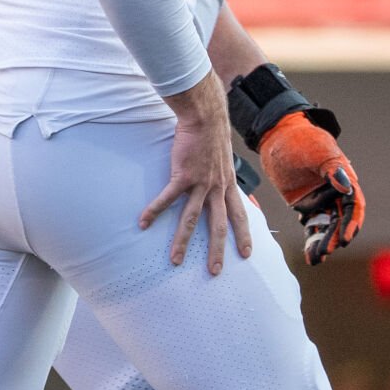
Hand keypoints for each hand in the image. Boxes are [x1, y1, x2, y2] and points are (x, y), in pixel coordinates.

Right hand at [140, 70, 252, 274]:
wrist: (205, 117)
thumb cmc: (212, 135)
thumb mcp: (224, 160)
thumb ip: (223, 174)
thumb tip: (224, 182)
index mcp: (229, 185)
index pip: (240, 215)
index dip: (244, 235)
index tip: (247, 253)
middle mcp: (217, 188)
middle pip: (218, 226)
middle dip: (217, 251)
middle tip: (214, 272)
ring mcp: (200, 184)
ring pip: (191, 219)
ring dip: (182, 242)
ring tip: (175, 261)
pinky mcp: (182, 176)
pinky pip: (167, 198)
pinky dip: (154, 211)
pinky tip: (142, 223)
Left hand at [257, 114, 364, 265]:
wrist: (275, 137)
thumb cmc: (299, 140)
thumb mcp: (317, 151)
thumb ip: (332, 169)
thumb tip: (347, 186)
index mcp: (343, 178)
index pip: (353, 205)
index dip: (352, 222)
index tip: (346, 238)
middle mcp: (335, 191)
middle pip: (341, 220)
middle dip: (335, 237)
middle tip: (326, 250)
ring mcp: (320, 200)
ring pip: (327, 227)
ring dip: (324, 242)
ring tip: (317, 258)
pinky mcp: (305, 206)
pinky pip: (312, 227)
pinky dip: (312, 241)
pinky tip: (310, 256)